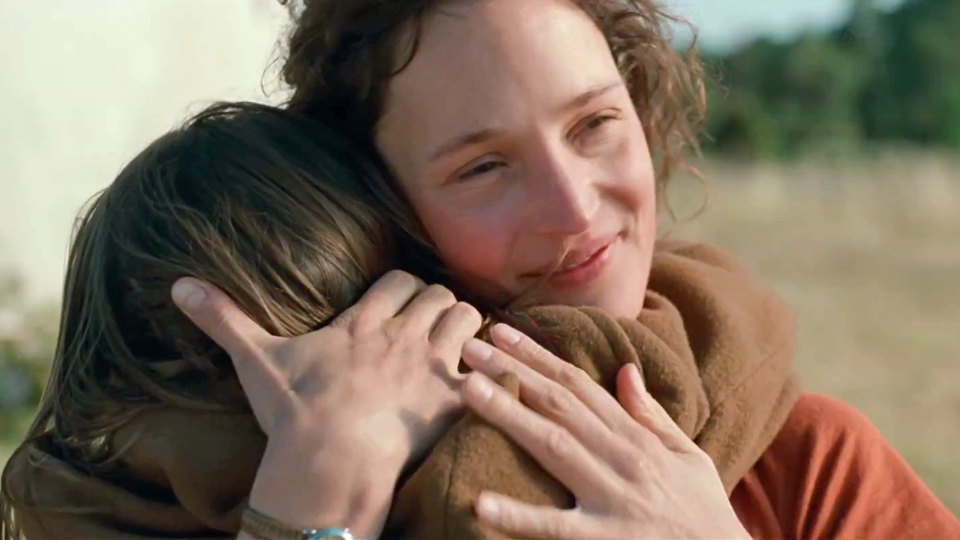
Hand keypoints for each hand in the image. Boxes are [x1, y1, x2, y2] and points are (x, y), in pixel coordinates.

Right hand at [171, 270, 480, 535]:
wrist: (329, 459)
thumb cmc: (294, 411)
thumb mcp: (256, 360)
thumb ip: (224, 319)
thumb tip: (179, 285)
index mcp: (362, 324)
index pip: (401, 281)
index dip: (406, 287)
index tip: (403, 302)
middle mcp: (401, 336)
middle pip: (438, 295)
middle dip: (438, 304)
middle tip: (432, 324)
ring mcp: (429, 364)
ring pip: (466, 319)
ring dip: (465, 326)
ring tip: (456, 343)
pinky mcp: (450, 397)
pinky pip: (484, 366)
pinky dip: (486, 366)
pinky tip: (480, 376)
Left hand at [459, 323, 750, 539]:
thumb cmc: (703, 513)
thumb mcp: (687, 455)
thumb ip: (651, 414)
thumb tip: (626, 369)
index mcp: (636, 438)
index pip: (578, 385)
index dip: (538, 355)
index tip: (502, 333)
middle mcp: (622, 458)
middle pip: (558, 404)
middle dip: (513, 371)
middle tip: (469, 348)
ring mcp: (612, 499)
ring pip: (553, 447)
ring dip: (510, 415)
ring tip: (470, 390)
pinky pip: (555, 527)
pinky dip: (519, 516)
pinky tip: (482, 503)